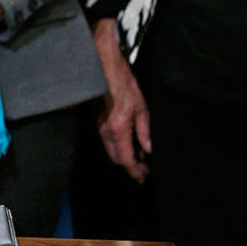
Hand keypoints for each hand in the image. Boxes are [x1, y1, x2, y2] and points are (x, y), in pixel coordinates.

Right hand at [93, 18, 150, 182]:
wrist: (103, 69)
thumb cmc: (123, 84)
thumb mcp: (141, 107)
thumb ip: (144, 130)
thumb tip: (148, 149)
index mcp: (118, 129)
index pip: (126, 160)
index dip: (135, 171)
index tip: (144, 177)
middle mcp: (106, 132)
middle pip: (116, 159)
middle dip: (129, 167)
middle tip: (143, 171)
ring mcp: (100, 127)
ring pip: (111, 151)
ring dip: (124, 158)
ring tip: (139, 159)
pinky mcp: (98, 121)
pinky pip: (108, 142)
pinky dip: (118, 148)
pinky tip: (130, 145)